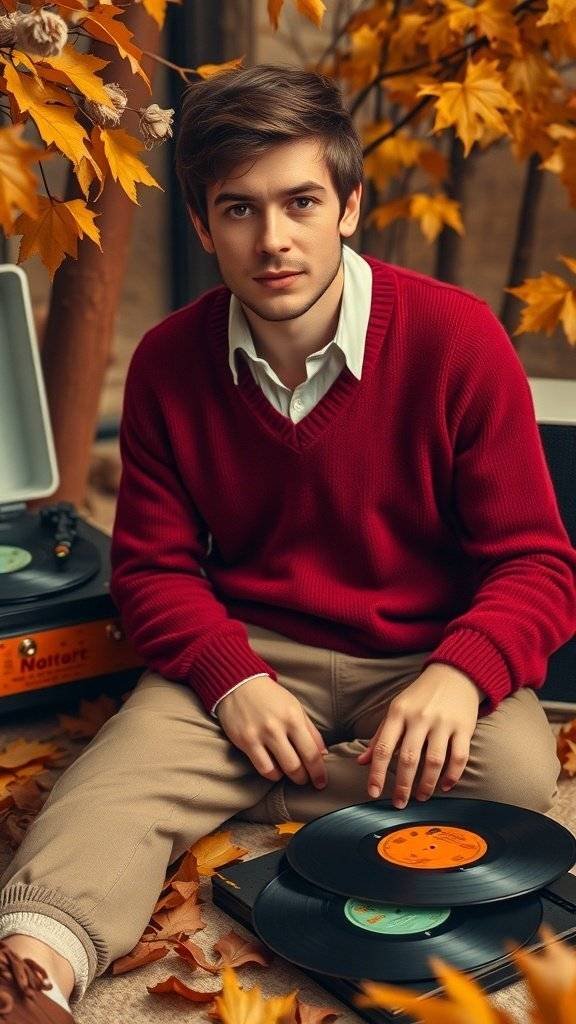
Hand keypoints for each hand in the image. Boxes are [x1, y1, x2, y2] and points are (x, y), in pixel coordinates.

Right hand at [216, 674, 327, 788]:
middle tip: (306, 779)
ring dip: (288, 778)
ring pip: (279, 771)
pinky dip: (272, 774)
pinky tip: (275, 770)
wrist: (239, 684)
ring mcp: (259, 735)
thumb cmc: (271, 697)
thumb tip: (323, 754)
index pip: (311, 753)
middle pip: (296, 766)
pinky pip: (262, 768)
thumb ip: (311, 731)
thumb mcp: (296, 707)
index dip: (318, 772)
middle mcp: (277, 727)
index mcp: (293, 717)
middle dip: (304, 778)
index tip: (321, 781)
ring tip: (291, 774)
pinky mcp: (245, 741)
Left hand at [356, 664, 482, 807]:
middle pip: (409, 758)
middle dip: (403, 786)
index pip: (384, 747)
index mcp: (398, 713)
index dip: (377, 773)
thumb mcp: (396, 709)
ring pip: (434, 761)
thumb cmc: (420, 696)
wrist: (454, 674)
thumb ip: (379, 736)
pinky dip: (452, 775)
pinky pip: (459, 757)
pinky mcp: (464, 727)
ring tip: (421, 797)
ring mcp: (443, 722)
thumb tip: (361, 762)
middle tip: (399, 803)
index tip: (373, 792)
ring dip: (427, 784)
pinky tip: (444, 786)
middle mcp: (420, 717)